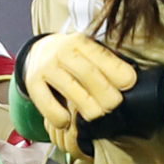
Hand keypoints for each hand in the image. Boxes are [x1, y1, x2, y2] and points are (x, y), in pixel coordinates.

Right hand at [23, 33, 137, 121]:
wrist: (38, 53)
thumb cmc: (72, 58)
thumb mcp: (89, 53)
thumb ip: (107, 64)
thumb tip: (131, 84)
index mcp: (80, 42)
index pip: (103, 57)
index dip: (119, 73)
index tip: (130, 85)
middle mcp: (62, 52)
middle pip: (89, 76)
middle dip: (107, 95)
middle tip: (114, 106)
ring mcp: (46, 68)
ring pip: (72, 91)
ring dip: (89, 109)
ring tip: (97, 115)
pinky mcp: (32, 84)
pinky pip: (48, 105)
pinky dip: (60, 117)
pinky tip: (68, 121)